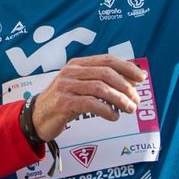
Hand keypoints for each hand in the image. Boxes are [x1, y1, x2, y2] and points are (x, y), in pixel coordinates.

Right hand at [29, 54, 147, 142]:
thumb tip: (132, 82)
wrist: (37, 118)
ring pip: (100, 88)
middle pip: (106, 73)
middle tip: (136, 100)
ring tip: (129, 109)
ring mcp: (66, 86)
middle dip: (125, 87)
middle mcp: (71, 71)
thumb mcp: (80, 87)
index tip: (142, 78)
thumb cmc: (63, 102)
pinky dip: (106, 110)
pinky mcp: (63, 103)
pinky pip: (91, 104)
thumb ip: (101, 82)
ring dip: (119, 100)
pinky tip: (113, 116)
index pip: (107, 60)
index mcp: (78, 64)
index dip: (127, 67)